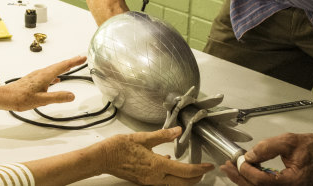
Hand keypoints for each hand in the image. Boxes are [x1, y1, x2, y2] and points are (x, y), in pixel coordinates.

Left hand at [0, 55, 86, 110]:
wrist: (4, 97)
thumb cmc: (20, 98)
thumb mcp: (41, 100)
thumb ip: (57, 97)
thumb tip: (72, 95)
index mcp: (45, 76)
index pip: (63, 66)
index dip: (74, 62)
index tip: (83, 57)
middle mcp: (41, 73)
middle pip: (59, 66)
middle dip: (71, 62)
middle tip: (81, 59)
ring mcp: (36, 76)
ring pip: (53, 70)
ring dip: (63, 68)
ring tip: (71, 67)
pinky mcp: (33, 80)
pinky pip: (48, 75)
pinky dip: (55, 75)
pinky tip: (56, 81)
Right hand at [99, 127, 213, 184]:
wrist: (103, 158)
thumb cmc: (119, 148)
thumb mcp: (143, 138)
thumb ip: (162, 135)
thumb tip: (177, 131)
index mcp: (157, 166)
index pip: (186, 171)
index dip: (200, 169)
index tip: (209, 166)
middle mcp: (156, 177)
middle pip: (183, 183)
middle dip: (196, 178)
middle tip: (204, 170)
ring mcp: (150, 181)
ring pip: (174, 184)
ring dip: (186, 179)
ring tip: (192, 170)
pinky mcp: (145, 181)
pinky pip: (164, 182)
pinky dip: (173, 177)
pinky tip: (170, 165)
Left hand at [219, 130, 312, 184]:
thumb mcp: (288, 141)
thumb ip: (267, 147)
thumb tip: (250, 155)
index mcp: (295, 181)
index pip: (263, 181)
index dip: (247, 171)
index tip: (239, 161)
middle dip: (241, 178)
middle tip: (228, 167)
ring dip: (245, 179)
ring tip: (232, 169)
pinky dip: (254, 179)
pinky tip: (246, 170)